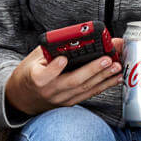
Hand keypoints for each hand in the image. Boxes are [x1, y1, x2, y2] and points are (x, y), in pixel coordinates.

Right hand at [5, 45, 122, 116]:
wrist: (24, 98)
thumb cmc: (30, 73)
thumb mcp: (33, 58)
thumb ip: (50, 50)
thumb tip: (73, 37)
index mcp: (37, 78)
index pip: (45, 75)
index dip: (55, 68)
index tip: (63, 59)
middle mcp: (51, 91)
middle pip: (73, 81)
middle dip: (92, 70)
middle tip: (107, 59)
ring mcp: (62, 99)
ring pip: (85, 89)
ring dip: (104, 78)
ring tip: (117, 67)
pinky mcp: (71, 102)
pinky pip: (89, 93)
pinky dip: (104, 85)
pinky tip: (115, 78)